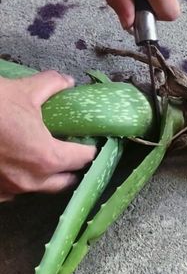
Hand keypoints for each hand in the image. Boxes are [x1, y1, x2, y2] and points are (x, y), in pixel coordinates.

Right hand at [0, 71, 95, 202]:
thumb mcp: (25, 90)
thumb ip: (53, 84)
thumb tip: (68, 82)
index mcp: (46, 157)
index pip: (82, 158)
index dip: (89, 148)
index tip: (89, 141)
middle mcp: (32, 181)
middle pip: (65, 181)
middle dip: (72, 167)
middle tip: (70, 150)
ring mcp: (11, 191)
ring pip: (41, 188)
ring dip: (48, 175)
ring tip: (43, 156)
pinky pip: (17, 191)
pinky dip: (23, 178)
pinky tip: (17, 162)